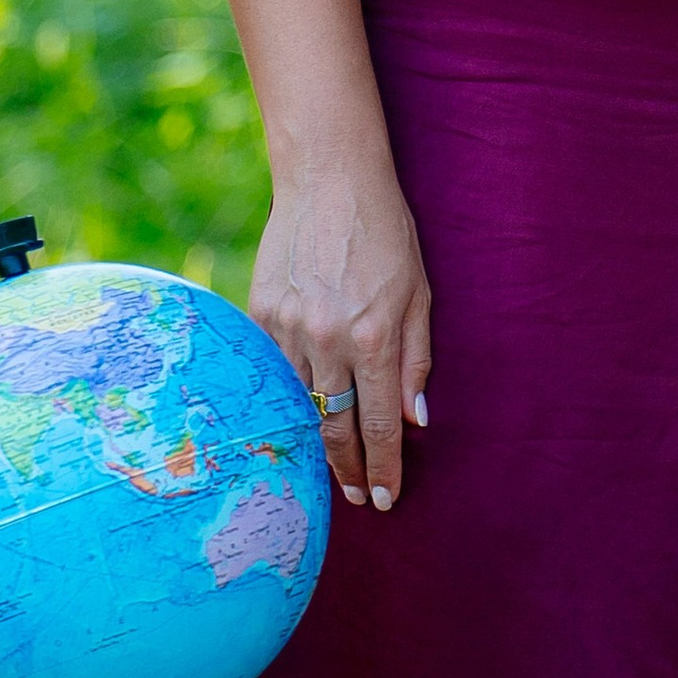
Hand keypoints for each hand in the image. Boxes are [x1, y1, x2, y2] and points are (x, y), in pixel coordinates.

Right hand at [250, 155, 432, 510]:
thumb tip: (416, 420)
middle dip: (348, 469)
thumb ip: (417, 359)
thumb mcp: (419, 292)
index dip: (383, 467)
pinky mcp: (259, 314)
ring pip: (298, 405)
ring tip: (330, 464)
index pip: (381, 423)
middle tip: (356, 497)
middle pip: (334, 427)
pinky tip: (295, 414)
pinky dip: (286, 396)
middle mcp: (327, 339)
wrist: (330, 178)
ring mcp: (287, 328)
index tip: (384, 498)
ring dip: (314, 440)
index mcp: (374, 336)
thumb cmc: (386, 232)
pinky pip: (271, 371)